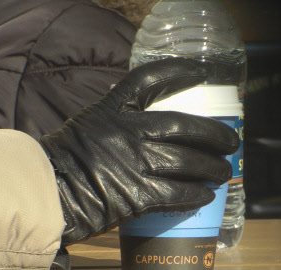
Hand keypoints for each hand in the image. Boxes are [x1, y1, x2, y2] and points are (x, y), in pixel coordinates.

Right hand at [40, 58, 239, 244]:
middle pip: (185, 125)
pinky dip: (197, 193)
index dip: (178, 71)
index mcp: (112, 110)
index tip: (201, 72)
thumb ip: (116, 119)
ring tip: (223, 171)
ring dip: (212, 167)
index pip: (149, 80)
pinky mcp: (139, 194)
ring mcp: (135, 162)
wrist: (49, 192)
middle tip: (231, 141)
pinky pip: (179, 192)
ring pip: (188, 161)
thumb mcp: (88, 124)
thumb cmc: (64, 160)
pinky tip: (206, 194)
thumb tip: (148, 126)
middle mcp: (128, 132)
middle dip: (215, 134)